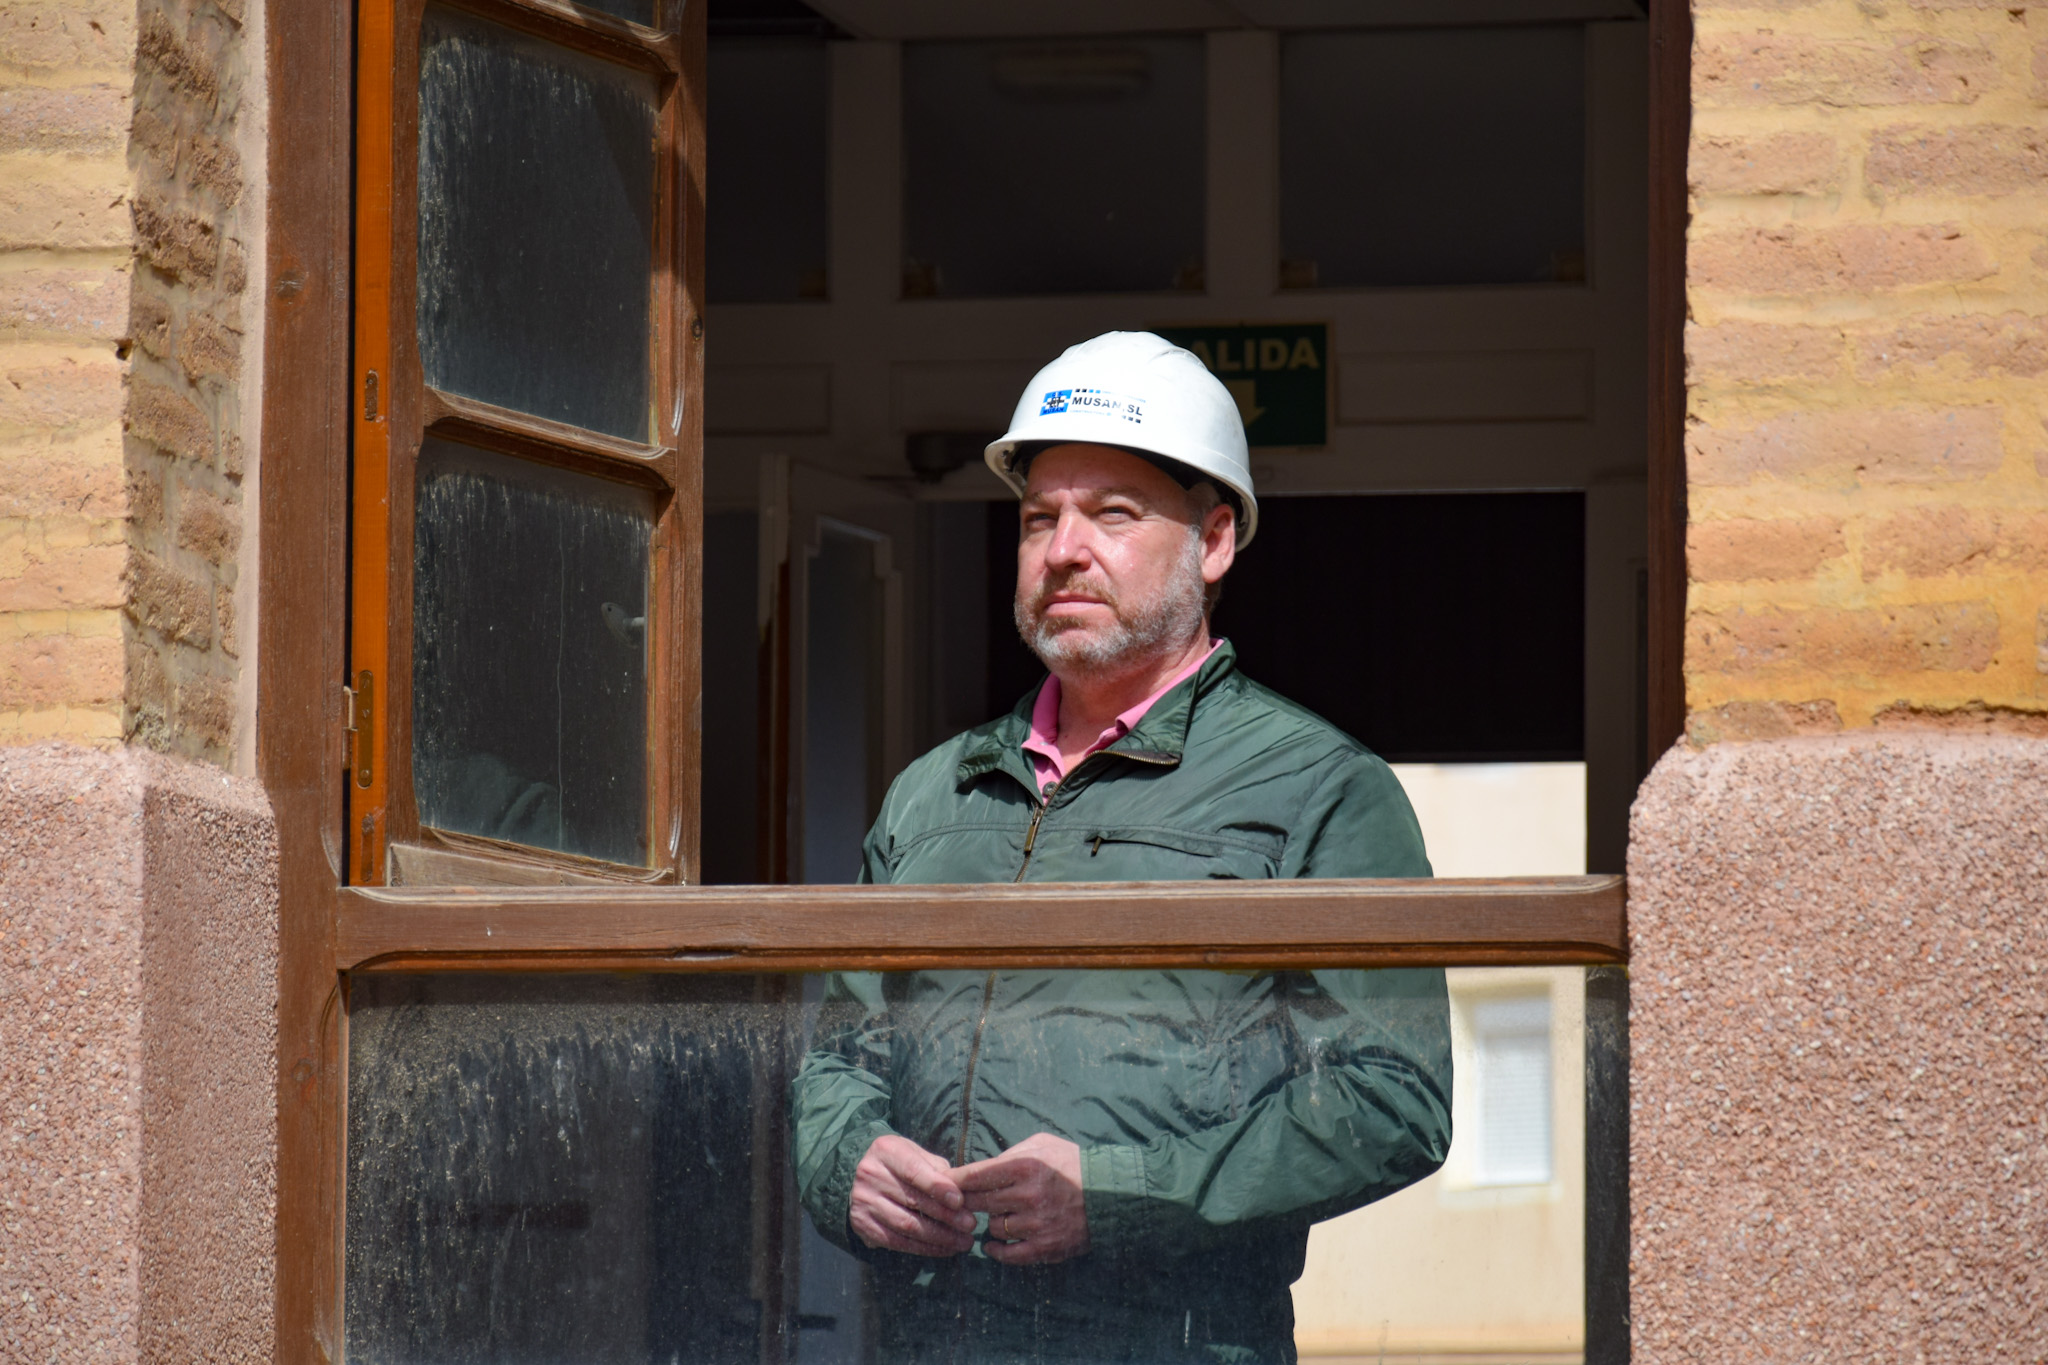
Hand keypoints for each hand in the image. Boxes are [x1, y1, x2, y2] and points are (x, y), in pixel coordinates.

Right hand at [848, 1135, 977, 1256]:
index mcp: (886, 1151)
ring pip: (906, 1225)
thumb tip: (964, 1192)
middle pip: (912, 1201)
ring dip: (939, 1237)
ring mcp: (863, 1201)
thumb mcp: (917, 1155)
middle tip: (970, 1225)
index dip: (938, 1187)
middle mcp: (870, 1175)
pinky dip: (924, 1248)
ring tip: (962, 1241)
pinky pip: (897, 1242)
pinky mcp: (862, 1225)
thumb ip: (938, 1170)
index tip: (960, 1201)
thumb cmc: (901, 1163)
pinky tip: (944, 1249)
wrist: (859, 1174)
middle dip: (946, 1216)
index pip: (914, 1171)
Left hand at [954, 1132, 1090, 1265]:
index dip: (955, 1181)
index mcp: (1025, 1166)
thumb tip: (978, 1168)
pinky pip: (1008, 1253)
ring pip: (993, 1226)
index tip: (944, 1184)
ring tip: (999, 1215)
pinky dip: (997, 1250)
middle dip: (966, 1201)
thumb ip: (1009, 1153)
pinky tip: (993, 1244)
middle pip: (979, 1202)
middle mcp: (1028, 1195)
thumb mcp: (1041, 1144)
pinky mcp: (1046, 1247)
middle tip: (960, 1202)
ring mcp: (1037, 1224)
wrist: (1110, 1194)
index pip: (976, 1175)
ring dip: (991, 1221)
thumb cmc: (1071, 1163)